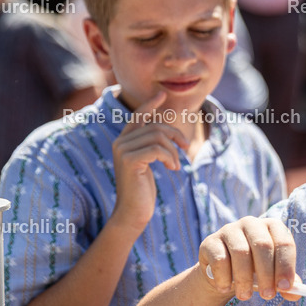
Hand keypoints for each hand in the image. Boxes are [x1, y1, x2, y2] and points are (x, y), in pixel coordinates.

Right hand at [110, 94, 188, 234]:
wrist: (133, 211)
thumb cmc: (142, 189)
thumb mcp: (148, 163)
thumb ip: (152, 145)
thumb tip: (165, 129)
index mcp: (124, 141)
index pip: (138, 116)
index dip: (150, 104)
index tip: (163, 94)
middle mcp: (120, 142)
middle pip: (155, 127)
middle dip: (175, 136)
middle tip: (185, 148)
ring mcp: (122, 150)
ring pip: (158, 137)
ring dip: (173, 151)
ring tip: (176, 165)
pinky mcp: (129, 159)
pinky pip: (157, 149)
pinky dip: (170, 157)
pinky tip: (172, 168)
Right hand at [197, 217, 298, 301]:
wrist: (222, 274)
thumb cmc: (254, 271)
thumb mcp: (272, 276)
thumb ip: (285, 284)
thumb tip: (295, 293)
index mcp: (272, 227)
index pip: (284, 242)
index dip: (286, 265)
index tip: (284, 287)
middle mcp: (252, 223)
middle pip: (263, 245)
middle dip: (267, 274)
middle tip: (268, 295)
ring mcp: (229, 230)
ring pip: (241, 252)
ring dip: (244, 279)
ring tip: (245, 296)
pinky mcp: (211, 241)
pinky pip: (220, 259)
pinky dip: (224, 278)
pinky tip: (226, 289)